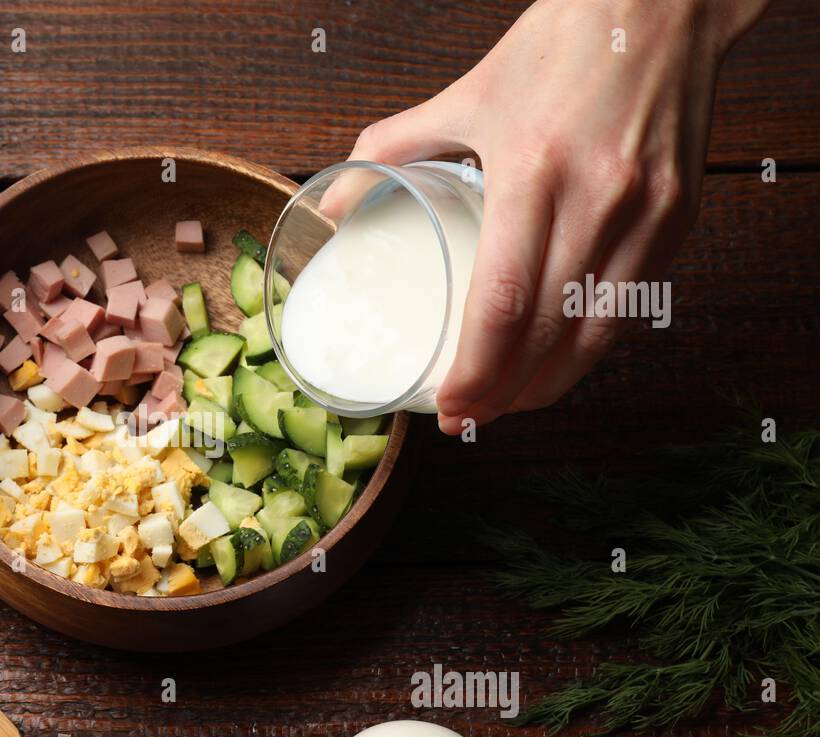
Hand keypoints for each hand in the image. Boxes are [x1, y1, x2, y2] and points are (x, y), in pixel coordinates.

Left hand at [342, 0, 768, 433]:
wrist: (660, 5)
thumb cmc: (558, 45)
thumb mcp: (466, 92)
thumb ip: (393, 147)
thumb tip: (333, 207)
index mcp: (534, 169)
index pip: (503, 301)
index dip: (476, 370)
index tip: (449, 407)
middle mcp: (599, 199)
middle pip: (549, 333)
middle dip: (504, 393)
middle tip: (466, 419)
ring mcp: (648, 212)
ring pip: (599, 332)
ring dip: (550, 385)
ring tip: (507, 406)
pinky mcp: (679, 217)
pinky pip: (632, 305)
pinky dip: (591, 346)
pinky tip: (557, 362)